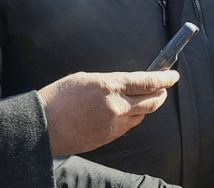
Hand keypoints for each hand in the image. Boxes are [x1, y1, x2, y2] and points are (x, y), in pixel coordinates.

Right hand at [38, 70, 179, 155]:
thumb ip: (112, 81)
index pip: (148, 82)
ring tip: (144, 98)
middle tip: (163, 87)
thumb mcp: (87, 78)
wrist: (41, 126)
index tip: (172, 75)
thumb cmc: (59, 98)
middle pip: (153, 101)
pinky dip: (131, 118)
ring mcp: (114, 124)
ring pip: (142, 115)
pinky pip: (128, 126)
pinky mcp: (108, 137)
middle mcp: (117, 106)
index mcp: (111, 86)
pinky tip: (125, 112)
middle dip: (162, 93)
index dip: (165, 78)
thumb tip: (128, 83)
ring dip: (147, 106)